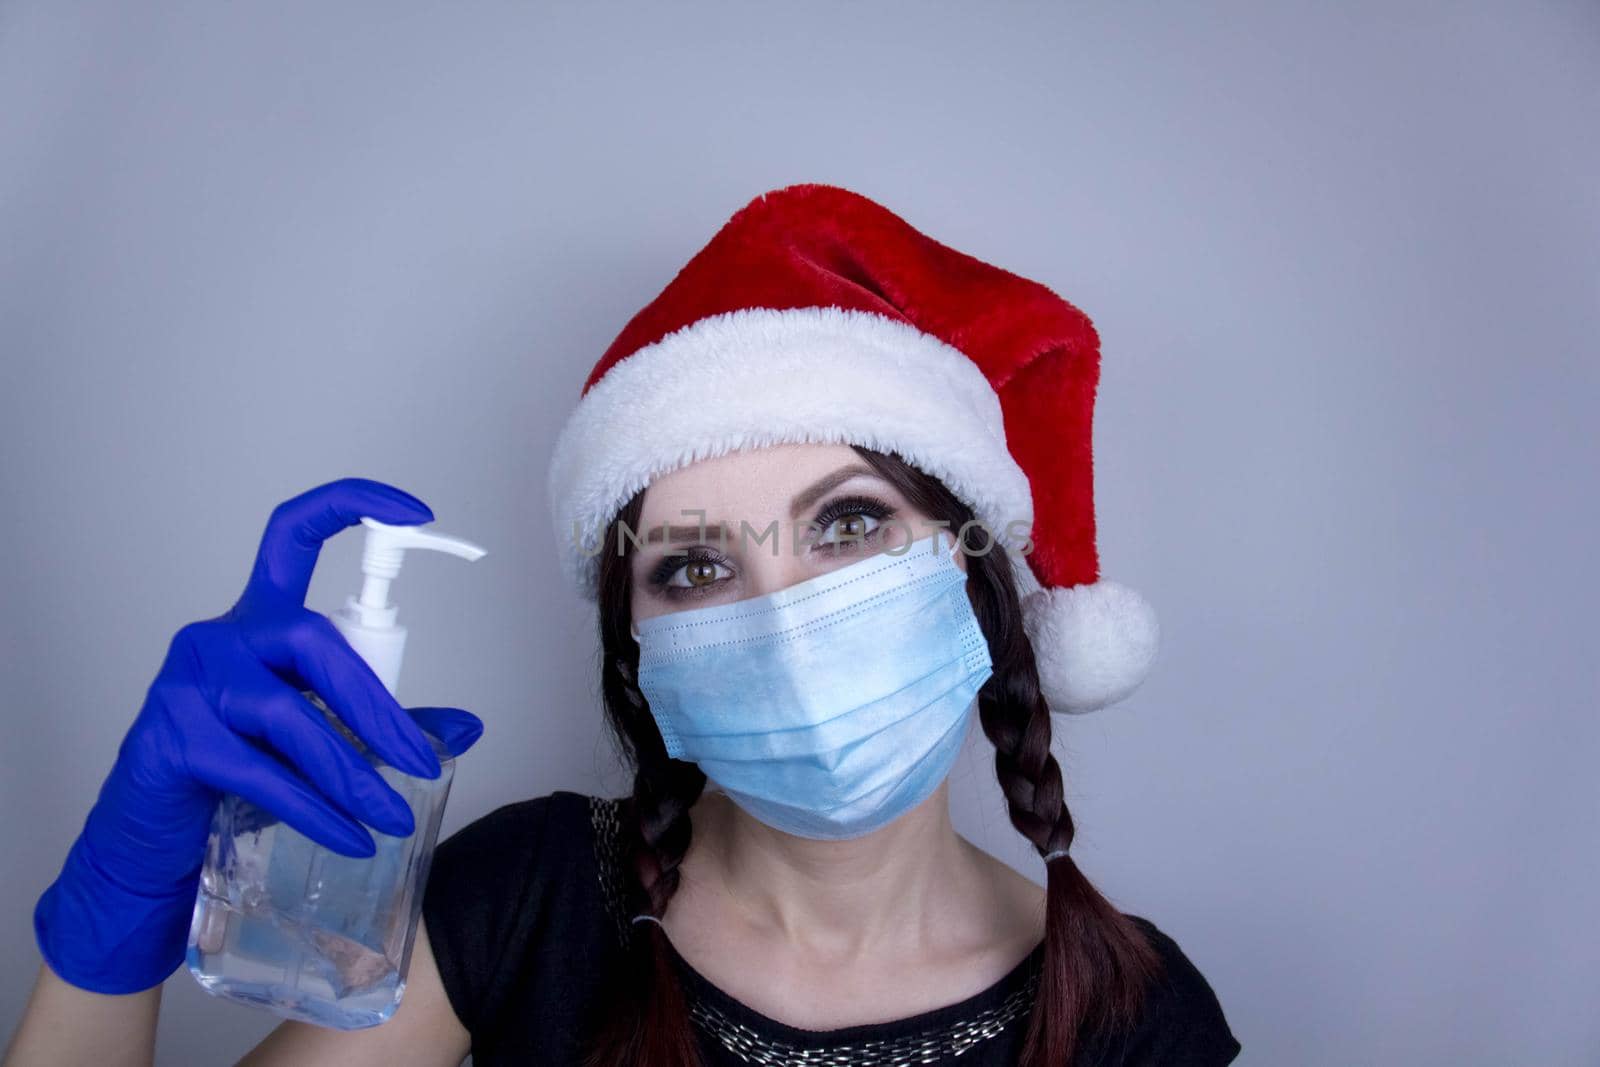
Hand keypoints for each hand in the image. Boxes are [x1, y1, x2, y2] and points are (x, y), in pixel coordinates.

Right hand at [33, 477, 485, 994]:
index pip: (293, 533)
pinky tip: (351, 838)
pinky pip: (261, 773)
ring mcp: (190, 683)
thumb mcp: (316, 736)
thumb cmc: (233, 770)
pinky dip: (315, 811)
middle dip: (377, 708)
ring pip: (290, 715)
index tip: (415, 512)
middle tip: (422, 764)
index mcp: (258, 618)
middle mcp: (221, 636)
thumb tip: (466, 731)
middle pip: (313, 640)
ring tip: (391, 817)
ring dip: (352, 774)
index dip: (351, 506)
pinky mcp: (173, 738)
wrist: (151, 833)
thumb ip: (383, 724)